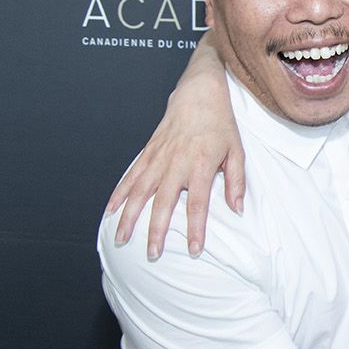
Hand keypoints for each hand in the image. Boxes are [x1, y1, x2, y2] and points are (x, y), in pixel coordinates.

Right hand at [105, 35, 240, 258]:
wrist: (199, 94)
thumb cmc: (220, 125)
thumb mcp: (237, 152)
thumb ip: (236, 183)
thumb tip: (237, 210)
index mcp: (200, 166)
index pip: (198, 205)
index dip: (196, 229)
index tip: (194, 250)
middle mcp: (176, 164)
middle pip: (164, 204)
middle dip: (157, 231)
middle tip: (153, 254)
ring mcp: (158, 158)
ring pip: (140, 192)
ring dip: (130, 217)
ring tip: (122, 239)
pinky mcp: (148, 153)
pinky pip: (130, 176)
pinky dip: (119, 194)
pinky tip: (111, 211)